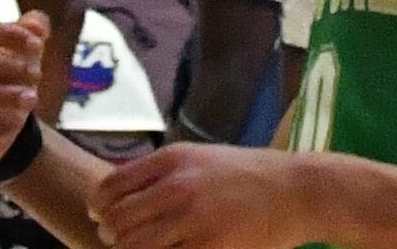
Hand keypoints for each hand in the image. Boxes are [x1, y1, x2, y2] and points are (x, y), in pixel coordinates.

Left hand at [88, 143, 296, 248]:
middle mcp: (178, 187)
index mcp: (172, 160)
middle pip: (117, 222)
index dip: (99, 208)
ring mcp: (194, 221)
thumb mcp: (200, 158)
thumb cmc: (248, 174)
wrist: (297, 190)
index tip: (101, 218)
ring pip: (135, 248)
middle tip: (120, 242)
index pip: (111, 188)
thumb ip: (160, 172)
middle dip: (112, 237)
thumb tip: (116, 195)